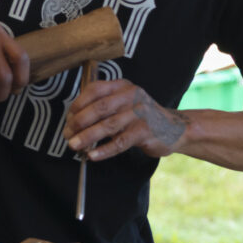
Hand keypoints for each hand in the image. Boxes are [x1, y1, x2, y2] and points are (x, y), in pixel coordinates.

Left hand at [66, 75, 186, 160]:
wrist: (174, 128)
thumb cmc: (142, 118)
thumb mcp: (124, 104)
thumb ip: (102, 109)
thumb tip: (73, 125)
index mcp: (123, 86)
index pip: (94, 90)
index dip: (77, 105)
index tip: (69, 120)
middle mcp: (132, 96)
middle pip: (99, 108)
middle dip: (79, 123)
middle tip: (68, 135)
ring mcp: (140, 113)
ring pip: (108, 126)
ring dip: (87, 137)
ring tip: (74, 146)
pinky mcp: (145, 131)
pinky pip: (120, 142)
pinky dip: (104, 150)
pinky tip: (92, 156)